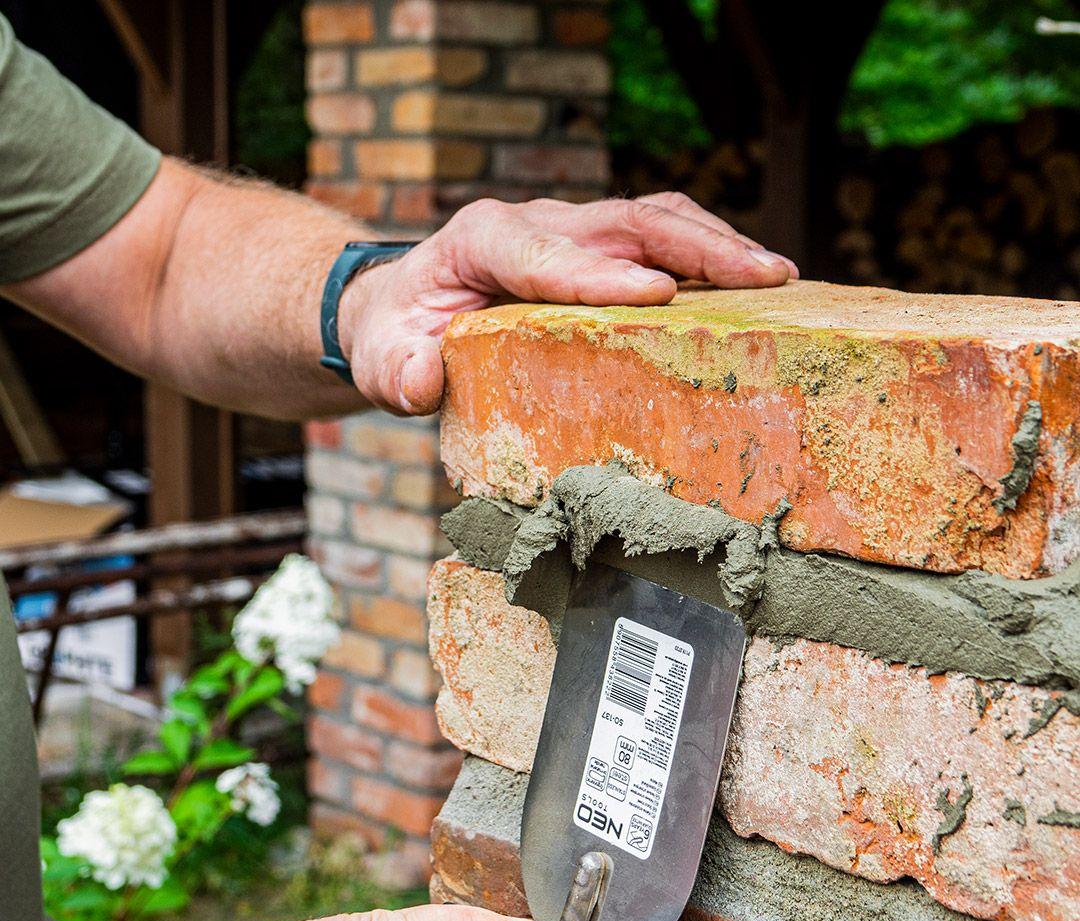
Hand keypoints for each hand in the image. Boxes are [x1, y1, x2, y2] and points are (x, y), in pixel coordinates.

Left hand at [340, 192, 797, 414]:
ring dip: (718, 245)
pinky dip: (707, 255)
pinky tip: (750, 285)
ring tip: (779, 277)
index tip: (659, 295)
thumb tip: (423, 382)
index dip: (602, 274)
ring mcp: (570, 231)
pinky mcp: (594, 250)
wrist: (401, 308)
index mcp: (483, 240)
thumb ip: (399, 373)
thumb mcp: (383, 361)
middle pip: (626, 222)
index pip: (547, 255)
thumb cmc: (397, 335)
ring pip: (654, 220)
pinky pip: (657, 239)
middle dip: (698, 248)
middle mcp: (535, 224)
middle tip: (766, 277)